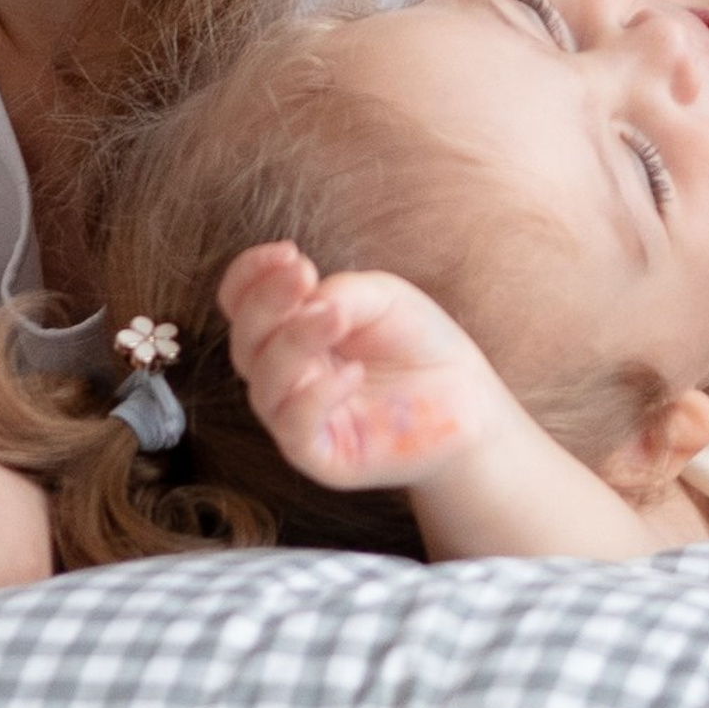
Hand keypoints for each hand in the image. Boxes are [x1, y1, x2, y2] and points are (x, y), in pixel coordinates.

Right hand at [220, 241, 520, 493]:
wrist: (468, 399)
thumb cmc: (417, 342)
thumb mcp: (380, 298)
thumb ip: (338, 292)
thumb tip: (305, 302)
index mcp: (288, 331)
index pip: (240, 305)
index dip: (249, 276)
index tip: (288, 252)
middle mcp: (284, 375)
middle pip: (244, 343)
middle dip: (266, 303)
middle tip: (303, 274)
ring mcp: (298, 418)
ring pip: (264, 385)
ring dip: (293, 342)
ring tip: (335, 316)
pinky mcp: (321, 455)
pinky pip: (295, 428)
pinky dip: (317, 396)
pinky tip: (355, 373)